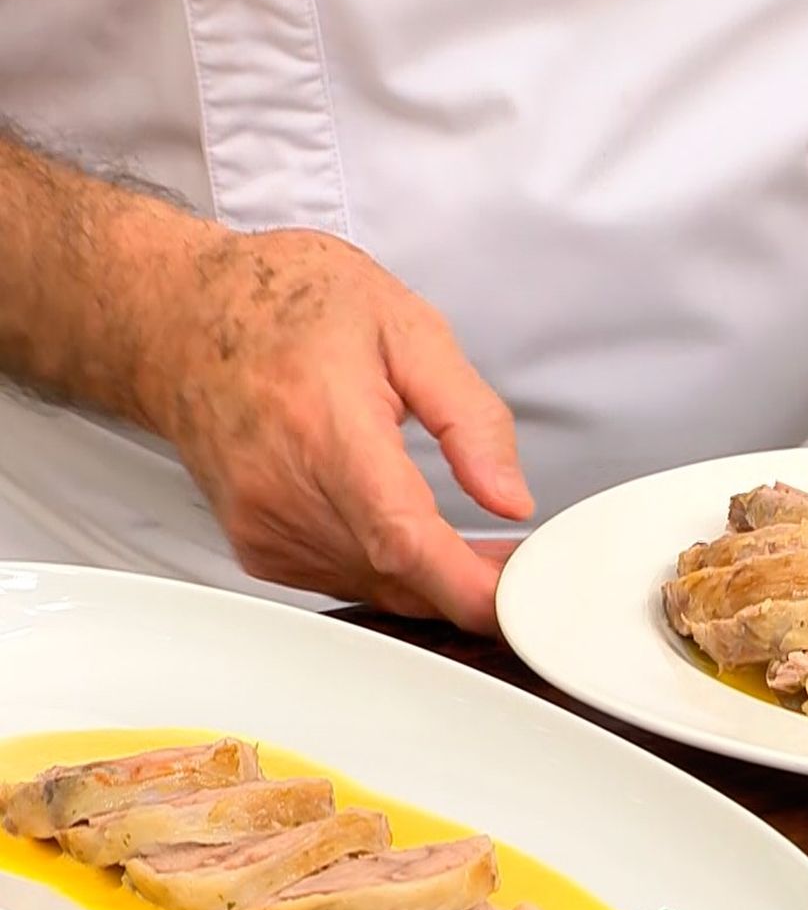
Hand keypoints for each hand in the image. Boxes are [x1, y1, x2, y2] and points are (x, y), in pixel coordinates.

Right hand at [146, 227, 532, 632]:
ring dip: (435, 580)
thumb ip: (469, 417)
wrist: (183, 314)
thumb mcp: (407, 328)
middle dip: (471, 581)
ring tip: (481, 547)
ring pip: (376, 588)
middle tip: (522, 560)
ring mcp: (262, 526)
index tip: (512, 603)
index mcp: (325, 428)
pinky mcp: (257, 547)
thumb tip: (509, 495)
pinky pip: (344, 580)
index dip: (463, 584)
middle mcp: (282, 489)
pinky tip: (418, 540)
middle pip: (396, 574)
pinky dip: (392, 572)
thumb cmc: (284, 306)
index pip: (400, 536)